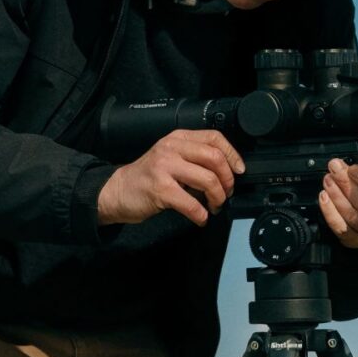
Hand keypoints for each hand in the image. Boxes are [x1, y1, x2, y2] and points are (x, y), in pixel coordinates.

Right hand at [98, 129, 245, 227]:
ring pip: (207, 180)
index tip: (239, 171)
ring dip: (217, 198)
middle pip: (215, 158)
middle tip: (226, 193)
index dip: (232, 155)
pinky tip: (200, 218)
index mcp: (178, 138)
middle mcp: (172, 148)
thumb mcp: (171, 158)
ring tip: (213, 206)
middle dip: (227, 181)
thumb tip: (227, 172)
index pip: (214, 138)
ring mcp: (164, 167)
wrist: (118, 190)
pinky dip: (201, 214)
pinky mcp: (160, 188)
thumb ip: (195, 158)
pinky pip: (191, 204)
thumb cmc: (148, 177)